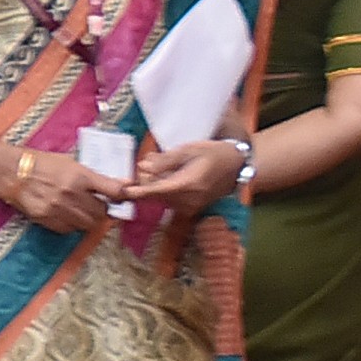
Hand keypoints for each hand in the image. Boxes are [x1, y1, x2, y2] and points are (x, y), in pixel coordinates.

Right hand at [0, 141, 126, 233]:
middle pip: (102, 212)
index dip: (123, 197)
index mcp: (80, 176)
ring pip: (87, 224)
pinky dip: (72, 224)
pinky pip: (69, 229)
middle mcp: (71, 194)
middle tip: (98, 205)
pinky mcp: (47, 219)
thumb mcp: (71, 163)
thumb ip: (97, 177)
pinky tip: (65, 214)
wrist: (11, 172)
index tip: (123, 198)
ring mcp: (59, 209)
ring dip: (88, 219)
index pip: (114, 191)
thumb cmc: (43, 164)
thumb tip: (125, 184)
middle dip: (103, 210)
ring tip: (80, 210)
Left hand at [125, 138, 245, 223]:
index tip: (123, 190)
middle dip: (147, 180)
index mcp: (188, 184)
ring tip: (162, 166)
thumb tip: (143, 167)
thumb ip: (165, 160)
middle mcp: (189, 200)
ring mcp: (191, 207)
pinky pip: (169, 201)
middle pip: (155, 195)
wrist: (237, 166)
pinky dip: (164, 190)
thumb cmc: (213, 153)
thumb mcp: (189, 150)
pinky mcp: (191, 210)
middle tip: (149, 162)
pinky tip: (171, 176)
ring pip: (161, 198)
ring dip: (155, 184)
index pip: (156, 191)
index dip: (138, 191)